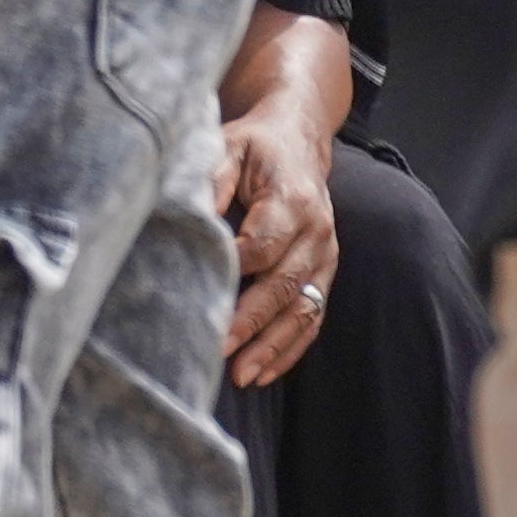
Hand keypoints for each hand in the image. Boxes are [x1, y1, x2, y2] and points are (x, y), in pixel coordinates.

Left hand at [215, 99, 339, 385]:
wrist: (298, 141)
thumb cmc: (254, 146)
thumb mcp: (226, 146)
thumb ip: (209, 178)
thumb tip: (190, 214)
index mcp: (292, 201)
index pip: (262, 245)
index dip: (233, 271)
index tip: (202, 296)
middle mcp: (317, 233)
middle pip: (283, 286)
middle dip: (251, 322)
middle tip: (218, 351)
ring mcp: (326, 257)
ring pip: (303, 311)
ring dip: (273, 347)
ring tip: (242, 375)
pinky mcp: (325, 274)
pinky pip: (313, 317)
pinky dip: (291, 348)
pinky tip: (266, 370)